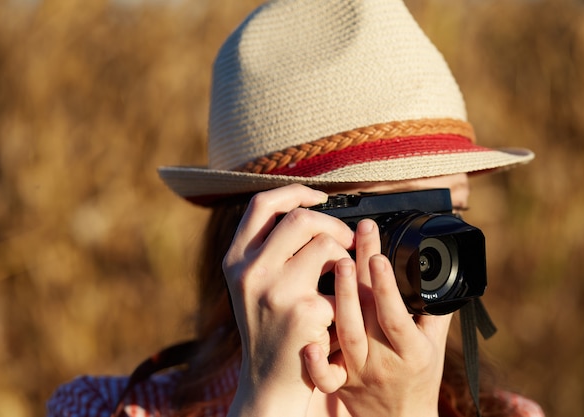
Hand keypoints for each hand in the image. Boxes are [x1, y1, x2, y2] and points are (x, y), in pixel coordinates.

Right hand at [222, 184, 353, 416]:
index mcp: (235, 260)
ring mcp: (275, 291)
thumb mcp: (252, 286)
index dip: (296, 192)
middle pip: (300, 219)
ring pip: (326, 245)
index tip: (321, 197)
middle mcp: (250, 272)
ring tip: (344, 277)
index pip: (262, 205)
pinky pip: (341, 283)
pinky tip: (338, 312)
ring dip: (345, 258)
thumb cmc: (268, 329)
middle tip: (347, 241)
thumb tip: (308, 209)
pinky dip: (347, 294)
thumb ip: (268, 250)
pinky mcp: (304, 312)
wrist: (270, 382)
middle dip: (334, 224)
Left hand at [304, 219, 451, 416]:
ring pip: (346, 333)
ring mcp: (358, 371)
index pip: (397, 314)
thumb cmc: (419, 377)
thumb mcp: (434, 346)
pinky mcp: (339, 382)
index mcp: (411, 351)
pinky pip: (324, 375)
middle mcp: (383, 360)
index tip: (379, 256)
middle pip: (369, 314)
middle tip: (355, 238)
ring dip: (341, 297)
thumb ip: (433, 310)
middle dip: (361, 275)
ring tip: (338, 263)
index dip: (387, 286)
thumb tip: (432, 271)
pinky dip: (315, 359)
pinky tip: (308, 339)